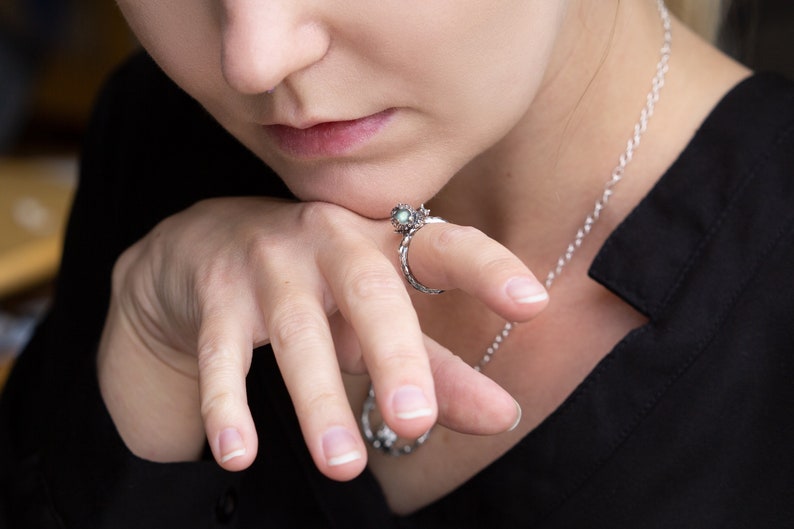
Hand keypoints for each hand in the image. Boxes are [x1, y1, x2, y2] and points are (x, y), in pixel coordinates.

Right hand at [97, 197, 547, 480]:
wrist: (202, 248)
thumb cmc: (317, 288)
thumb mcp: (377, 322)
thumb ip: (440, 369)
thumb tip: (506, 417)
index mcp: (382, 243)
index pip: (443, 247)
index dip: (486, 269)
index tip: (533, 304)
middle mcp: (329, 241)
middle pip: (370, 290)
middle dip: (395, 354)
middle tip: (415, 421)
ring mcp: (269, 264)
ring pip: (297, 331)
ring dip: (318, 399)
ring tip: (343, 466)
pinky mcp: (216, 297)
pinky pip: (223, 352)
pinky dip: (227, 402)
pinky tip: (239, 453)